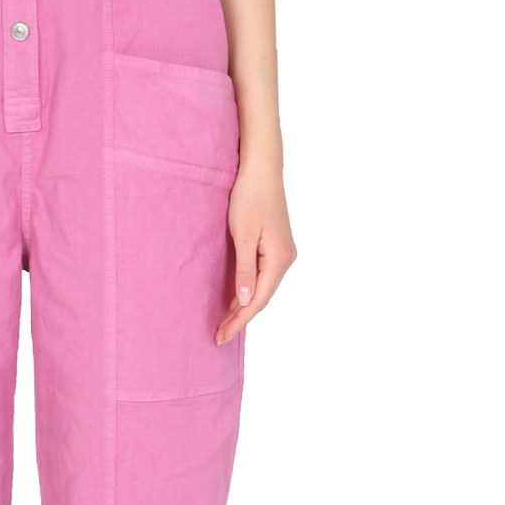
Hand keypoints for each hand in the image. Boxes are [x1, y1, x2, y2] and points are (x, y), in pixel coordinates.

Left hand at [215, 160, 295, 344]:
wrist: (262, 168)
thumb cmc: (250, 197)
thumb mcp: (243, 236)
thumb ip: (245, 270)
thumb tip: (245, 301)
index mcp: (279, 260)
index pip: (257, 301)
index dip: (239, 321)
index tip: (221, 336)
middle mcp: (286, 259)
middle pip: (262, 297)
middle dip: (240, 317)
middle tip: (219, 335)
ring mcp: (283, 252)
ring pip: (263, 287)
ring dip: (244, 305)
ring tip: (225, 323)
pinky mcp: (276, 245)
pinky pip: (262, 275)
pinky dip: (249, 289)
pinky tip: (236, 298)